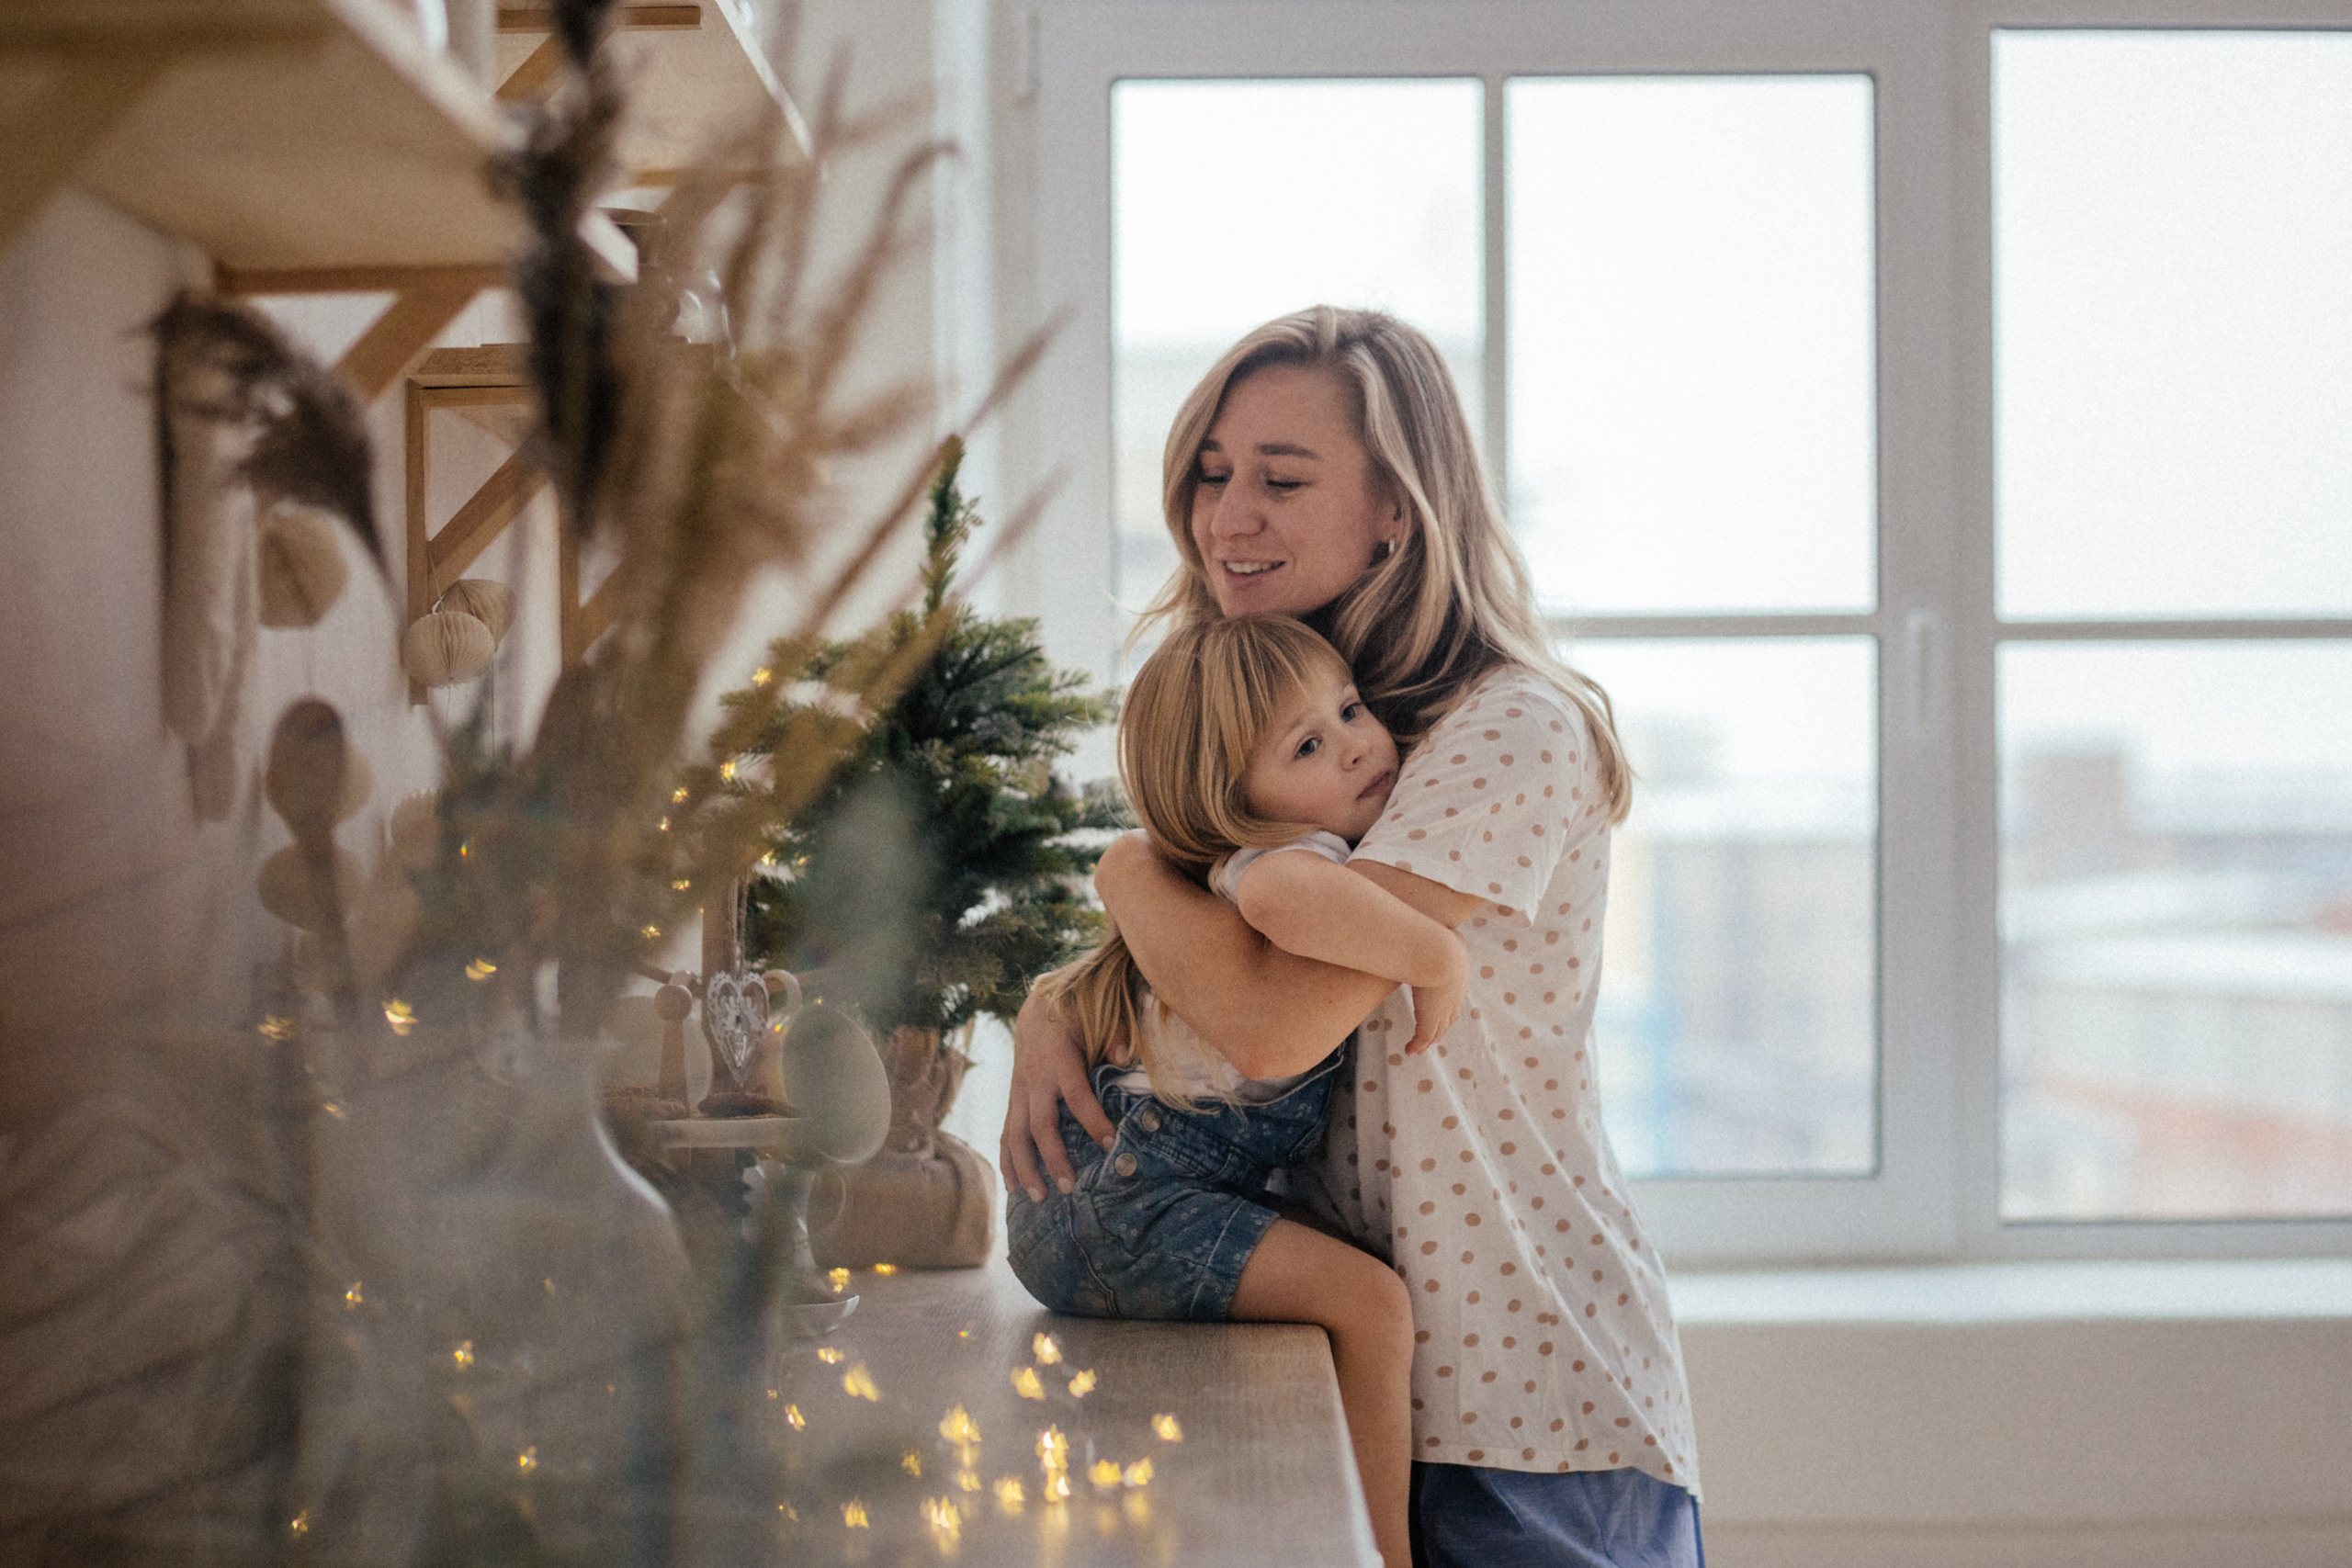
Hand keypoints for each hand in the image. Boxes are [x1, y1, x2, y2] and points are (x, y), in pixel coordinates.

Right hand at [1000, 988, 1114, 1202]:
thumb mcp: (1100, 1017)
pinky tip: (1014, 1185)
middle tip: (1070, 1187)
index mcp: (1059, 1060)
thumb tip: (1125, 1059)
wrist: (1037, 1006)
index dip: (1093, 1120)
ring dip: (1025, 1168)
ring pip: (1016, 1134)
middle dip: (1054, 1158)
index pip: (1076, 1096)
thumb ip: (1116, 1037)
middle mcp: (1035, 1079)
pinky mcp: (1014, 1098)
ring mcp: (1020, 1090)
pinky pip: (1006, 1132)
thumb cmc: (1077, 1015)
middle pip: (1040, 1126)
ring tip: (1039, 1198)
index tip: (1111, 1144)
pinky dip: (1007, 1159)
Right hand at [1403, 932, 1466, 1054]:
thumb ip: (1441, 935)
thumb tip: (1435, 927)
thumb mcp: (1445, 934)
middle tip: (1432, 1037)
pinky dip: (1417, 1045)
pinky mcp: (1430, 1019)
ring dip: (1428, 1039)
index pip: (1453, 999)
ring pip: (1436, 1030)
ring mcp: (1443, 1009)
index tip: (1441, 1014)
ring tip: (1419, 1048)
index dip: (1447, 1008)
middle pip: (1448, 1018)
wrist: (1439, 954)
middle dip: (1440, 1027)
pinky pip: (1423, 1037)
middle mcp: (1454, 996)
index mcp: (1458, 976)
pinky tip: (1410, 1050)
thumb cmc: (1438, 939)